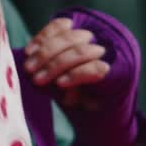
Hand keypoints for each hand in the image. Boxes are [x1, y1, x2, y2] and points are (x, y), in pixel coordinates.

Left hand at [21, 7, 145, 145]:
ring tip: (39, 80)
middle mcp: (100, 39)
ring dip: (56, 65)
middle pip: (69, 37)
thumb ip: (46, 63)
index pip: (62, 25)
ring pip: (79, 51)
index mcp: (83, 34)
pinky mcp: (118, 72)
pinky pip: (94, 69)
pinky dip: (75, 75)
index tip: (28, 53)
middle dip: (46, 53)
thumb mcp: (56, 74)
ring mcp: (110, 55)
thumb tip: (27, 59)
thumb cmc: (73, 93)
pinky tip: (61, 84)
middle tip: (29, 70)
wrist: (98, 120)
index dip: (44, 36)